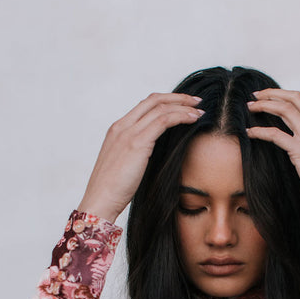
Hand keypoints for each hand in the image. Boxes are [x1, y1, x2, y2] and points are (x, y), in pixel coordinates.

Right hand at [78, 93, 203, 221]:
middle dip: (177, 98)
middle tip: (196, 101)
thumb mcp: (125, 165)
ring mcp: (128, 133)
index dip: (166, 102)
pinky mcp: (137, 143)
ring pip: (161, 108)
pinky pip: (164, 121)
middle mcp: (122, 126)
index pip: (144, 106)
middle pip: (153, 100)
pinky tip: (193, 120)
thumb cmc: (113, 190)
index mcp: (117, 130)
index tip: (183, 106)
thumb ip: (137, 154)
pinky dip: (181, 117)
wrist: (100, 200)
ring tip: (200, 111)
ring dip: (183, 107)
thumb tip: (157, 154)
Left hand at [246, 89, 299, 216]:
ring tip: (250, 106)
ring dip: (265, 105)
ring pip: (286, 110)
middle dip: (274, 93)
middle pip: (296, 99)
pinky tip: (250, 132)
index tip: (273, 98)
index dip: (287, 97)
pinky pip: (276, 135)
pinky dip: (260, 131)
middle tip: (257, 94)